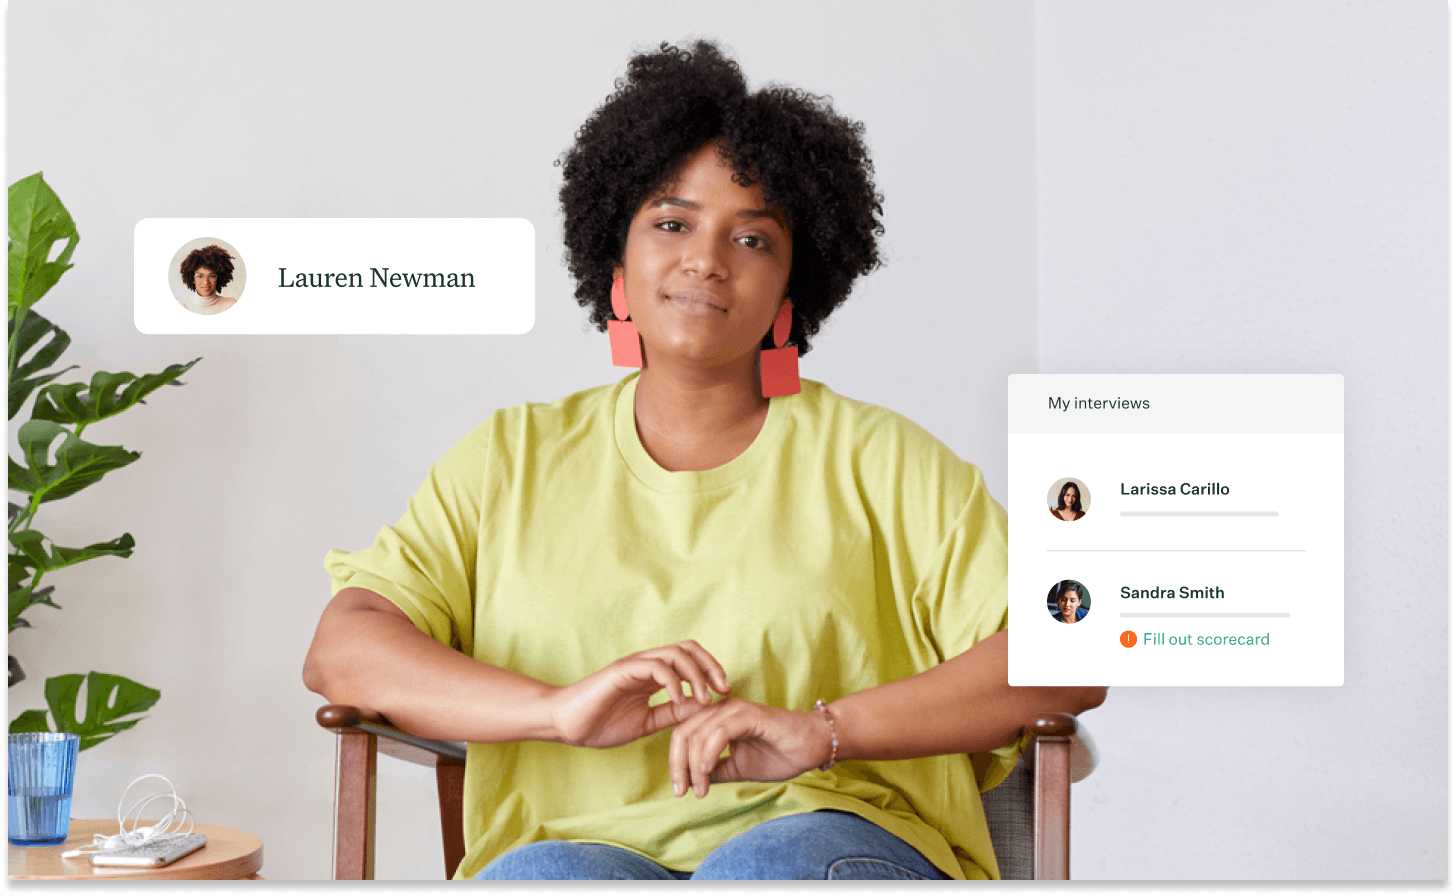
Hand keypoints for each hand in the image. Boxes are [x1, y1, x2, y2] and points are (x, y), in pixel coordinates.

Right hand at [548, 641, 730, 748]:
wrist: (564, 724)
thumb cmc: (599, 723)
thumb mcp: (646, 722)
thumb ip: (671, 714)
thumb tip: (702, 709)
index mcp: (653, 675)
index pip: (690, 660)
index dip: (711, 673)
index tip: (725, 695)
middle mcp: (647, 664)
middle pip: (689, 648)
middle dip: (712, 666)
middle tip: (724, 690)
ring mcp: (635, 665)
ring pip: (676, 653)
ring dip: (697, 675)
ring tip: (704, 699)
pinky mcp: (622, 670)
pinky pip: (656, 667)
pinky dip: (674, 682)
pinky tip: (680, 701)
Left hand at [668, 698, 831, 797]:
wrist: (813, 746)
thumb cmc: (780, 754)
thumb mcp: (739, 768)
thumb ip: (716, 771)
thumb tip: (692, 782)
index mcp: (717, 719)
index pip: (683, 734)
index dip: (675, 761)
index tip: (679, 789)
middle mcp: (722, 709)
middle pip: (683, 732)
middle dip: (677, 764)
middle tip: (682, 791)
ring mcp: (735, 710)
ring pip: (698, 733)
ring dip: (693, 765)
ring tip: (699, 789)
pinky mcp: (750, 714)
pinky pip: (719, 732)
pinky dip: (708, 753)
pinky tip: (707, 771)